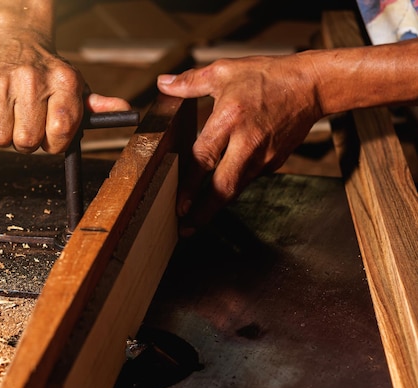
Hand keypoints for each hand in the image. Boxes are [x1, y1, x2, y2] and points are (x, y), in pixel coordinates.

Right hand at [0, 29, 129, 153]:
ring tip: (10, 119)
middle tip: (28, 126)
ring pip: (0, 140)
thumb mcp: (75, 85)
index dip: (55, 144)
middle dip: (28, 143)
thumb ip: (99, 106)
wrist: (16, 37)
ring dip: (4, 138)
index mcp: (64, 82)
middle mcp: (32, 80)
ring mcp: (1, 83)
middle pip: (27, 143)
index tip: (51, 139)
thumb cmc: (48, 71)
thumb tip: (127, 112)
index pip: (60, 132)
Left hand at [158, 54, 322, 235]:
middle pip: (223, 187)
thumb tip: (163, 84)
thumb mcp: (224, 72)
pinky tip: (220, 189)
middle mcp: (248, 143)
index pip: (204, 159)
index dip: (190, 186)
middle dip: (203, 212)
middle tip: (184, 228)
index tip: (178, 205)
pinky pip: (248, 178)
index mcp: (230, 119)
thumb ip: (190, 82)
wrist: (311, 86)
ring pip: (236, 188)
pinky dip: (232, 185)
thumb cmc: (268, 76)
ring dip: (215, 204)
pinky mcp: (275, 162)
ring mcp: (264, 156)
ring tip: (195, 218)